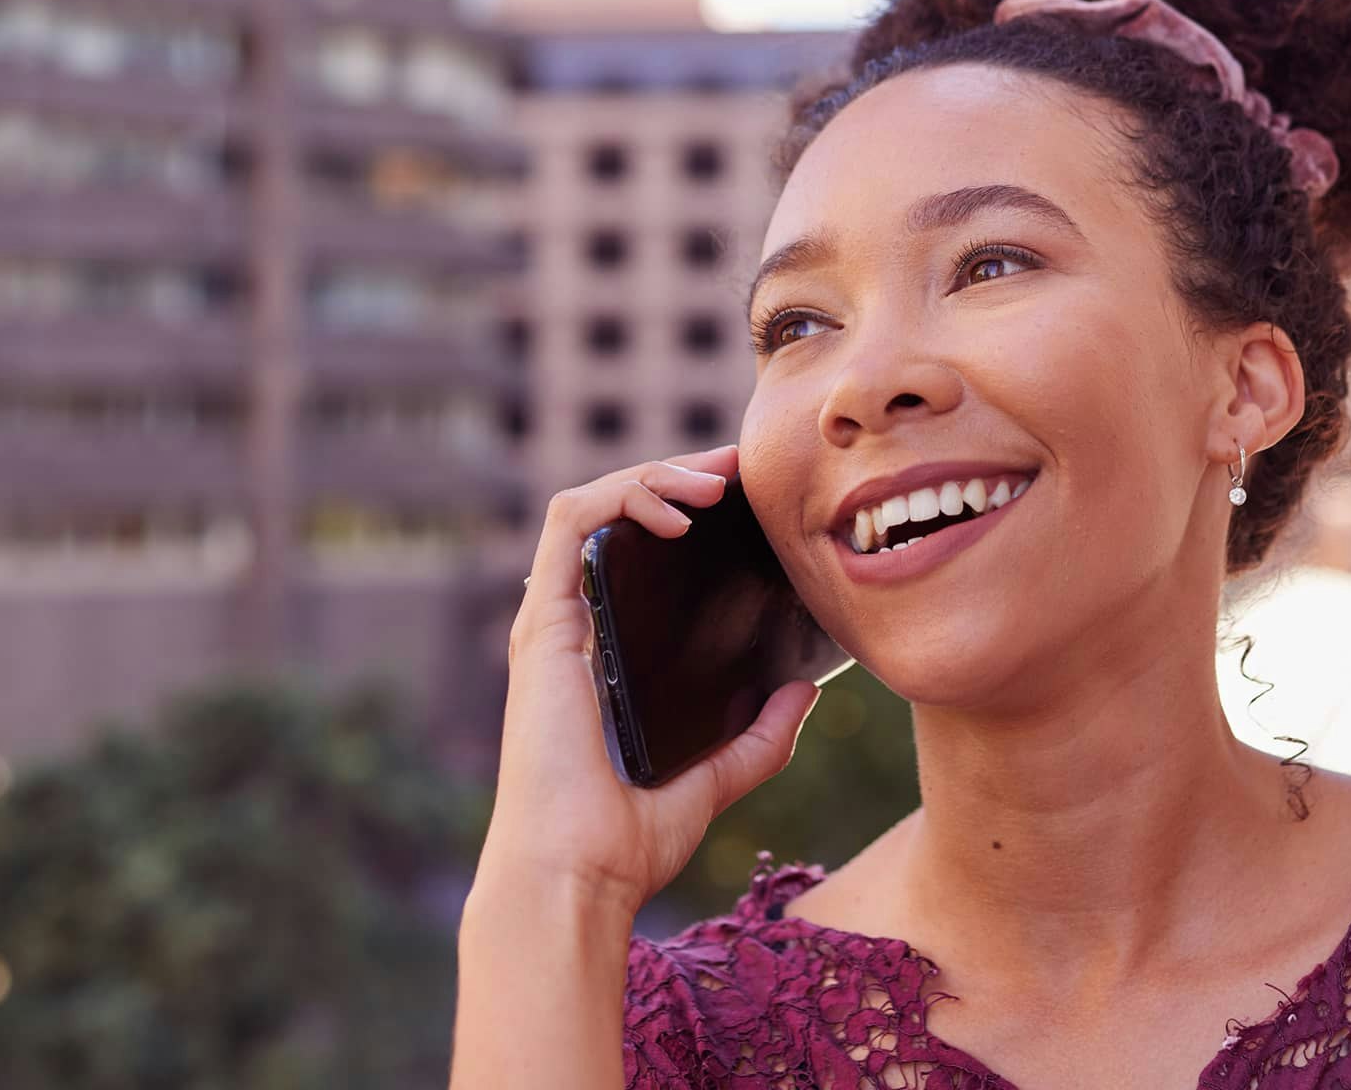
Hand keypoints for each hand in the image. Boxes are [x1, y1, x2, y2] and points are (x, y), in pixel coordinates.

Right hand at [472, 444, 822, 913]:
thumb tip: (806, 691)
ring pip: (587, 505)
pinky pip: (568, 523)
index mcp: (602, 658)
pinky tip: (679, 514)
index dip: (679, 512)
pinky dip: (621, 497)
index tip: (744, 501)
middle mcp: (571, 631)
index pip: (630, 557)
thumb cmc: (627, 843)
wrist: (578, 878)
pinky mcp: (543, 625)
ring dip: (652, 475)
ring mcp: (551, 624)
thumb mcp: (717, 779)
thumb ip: (759, 737)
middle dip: (675, 478)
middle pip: (613, 519)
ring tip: (716, 483)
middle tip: (740, 473)